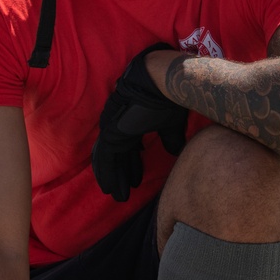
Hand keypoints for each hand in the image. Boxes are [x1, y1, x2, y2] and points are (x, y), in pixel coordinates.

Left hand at [92, 44, 188, 201]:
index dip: (133, 166)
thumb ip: (170, 139)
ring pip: (108, 160)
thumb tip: (175, 151)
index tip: (136, 181)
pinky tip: (108, 187)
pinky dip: (106, 173)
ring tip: (117, 196)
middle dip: (121, 176)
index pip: (129, 150)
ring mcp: (112, 129)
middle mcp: (119, 127)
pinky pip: (104, 159)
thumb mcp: (171, 125)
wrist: (162, 84)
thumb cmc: (168, 99)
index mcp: (131, 124)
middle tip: (123, 194)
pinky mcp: (111, 133)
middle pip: (117, 157)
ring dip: (113, 178)